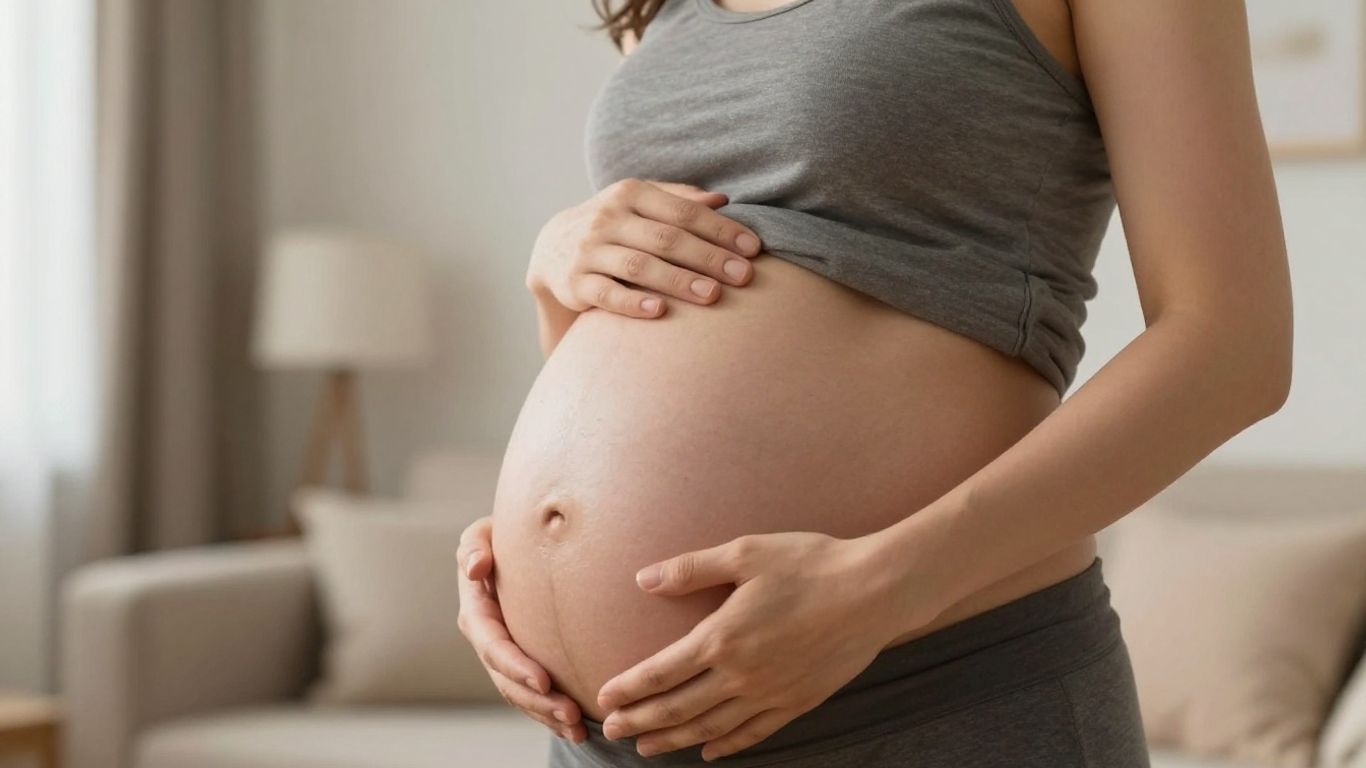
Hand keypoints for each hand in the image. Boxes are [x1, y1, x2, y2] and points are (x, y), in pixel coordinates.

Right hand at [456, 517, 586, 742]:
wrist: (516, 546)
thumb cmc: (501, 536)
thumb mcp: (482, 533)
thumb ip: (474, 546)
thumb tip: (476, 568)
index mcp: (477, 612)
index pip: (494, 645)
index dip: (516, 666)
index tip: (544, 680)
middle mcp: (486, 640)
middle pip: (508, 680)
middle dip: (538, 701)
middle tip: (571, 714)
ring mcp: (502, 656)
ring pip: (520, 694)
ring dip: (546, 714)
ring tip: (578, 727)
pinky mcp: (520, 663)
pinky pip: (532, 695)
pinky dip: (550, 714)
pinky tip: (575, 727)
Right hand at [526, 178, 763, 317]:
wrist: (551, 248)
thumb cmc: (614, 225)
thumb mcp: (639, 203)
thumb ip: (678, 200)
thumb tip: (722, 200)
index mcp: (631, 194)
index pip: (683, 212)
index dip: (721, 230)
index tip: (753, 249)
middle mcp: (608, 218)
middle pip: (666, 238)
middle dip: (708, 257)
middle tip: (743, 276)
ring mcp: (589, 251)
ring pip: (639, 266)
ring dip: (678, 281)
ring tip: (713, 295)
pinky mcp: (574, 283)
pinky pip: (606, 294)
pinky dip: (633, 303)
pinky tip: (660, 311)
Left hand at [595, 532, 929, 760]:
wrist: (875, 591)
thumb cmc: (810, 564)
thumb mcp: (746, 553)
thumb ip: (691, 569)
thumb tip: (643, 579)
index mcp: (722, 636)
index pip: (661, 672)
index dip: (629, 688)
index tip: (605, 697)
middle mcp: (741, 674)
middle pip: (677, 708)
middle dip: (641, 721)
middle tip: (613, 730)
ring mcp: (770, 693)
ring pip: (710, 727)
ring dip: (673, 740)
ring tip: (646, 749)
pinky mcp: (798, 702)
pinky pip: (754, 733)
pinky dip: (726, 746)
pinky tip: (709, 751)